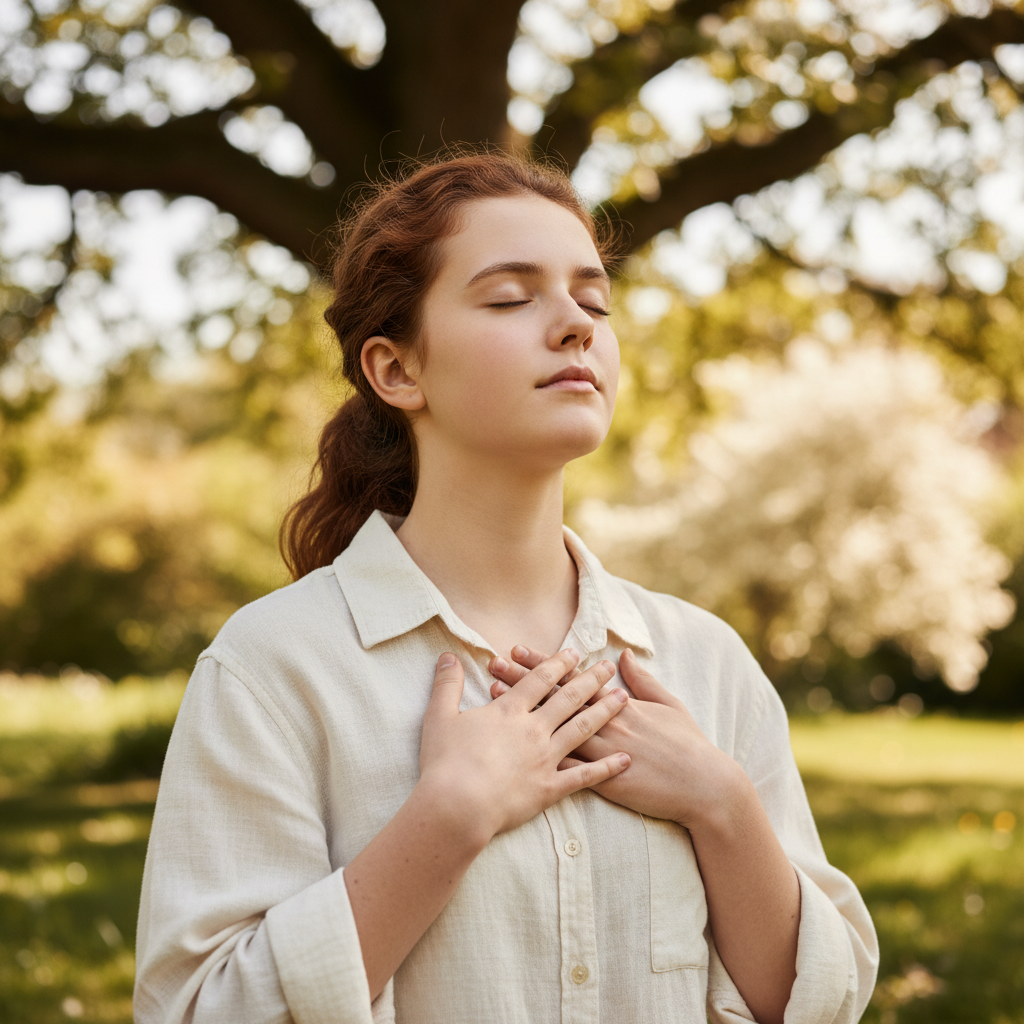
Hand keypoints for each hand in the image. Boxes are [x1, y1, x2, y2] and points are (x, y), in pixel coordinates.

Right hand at [418, 649, 631, 842]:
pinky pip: (584, 776)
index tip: (575, 652)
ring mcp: (546, 759)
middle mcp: (534, 730)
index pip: (539, 680)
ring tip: (623, 698)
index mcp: (509, 711)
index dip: (558, 663)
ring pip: (583, 729)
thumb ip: (447, 685)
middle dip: (591, 679)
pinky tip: (625, 760)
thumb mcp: (439, 717)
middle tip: (608, 666)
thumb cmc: (445, 763)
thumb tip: (447, 656)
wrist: (457, 806)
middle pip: (568, 698)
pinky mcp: (550, 788)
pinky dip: (607, 768)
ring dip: (605, 711)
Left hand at [489, 647, 743, 829]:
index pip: (573, 679)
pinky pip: (568, 769)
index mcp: (620, 704)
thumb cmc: (689, 744)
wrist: (705, 787)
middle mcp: (608, 724)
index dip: (543, 664)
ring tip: (493, 700)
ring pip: (554, 728)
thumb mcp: (669, 704)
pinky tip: (512, 751)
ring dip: (523, 714)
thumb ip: (643, 680)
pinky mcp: (607, 781)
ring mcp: (605, 752)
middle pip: (556, 698)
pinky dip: (540, 758)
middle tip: (493, 664)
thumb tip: (624, 655)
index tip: (517, 649)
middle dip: (523, 681)